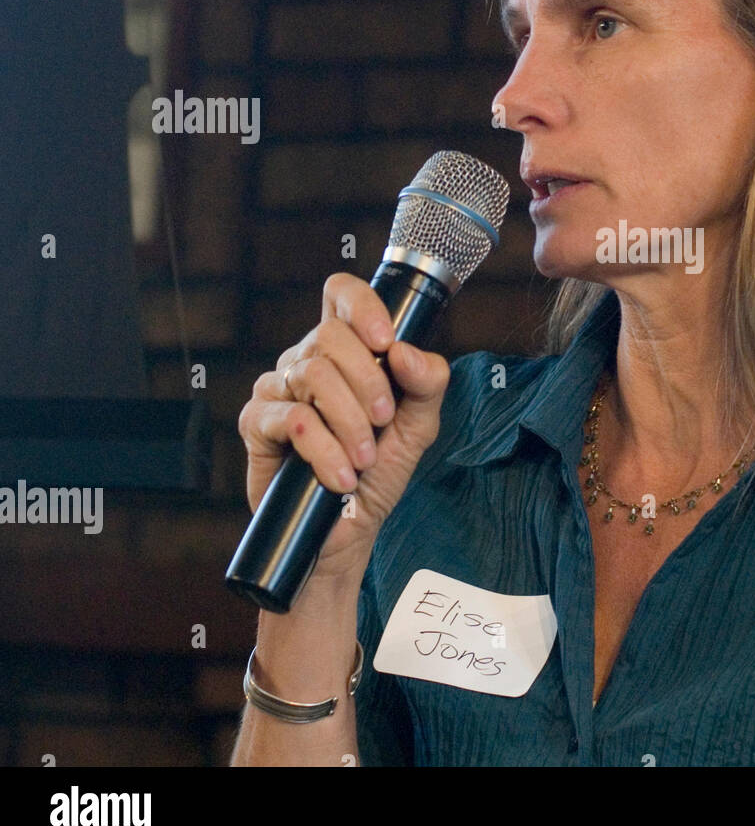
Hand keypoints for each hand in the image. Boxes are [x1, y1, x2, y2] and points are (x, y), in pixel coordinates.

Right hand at [237, 272, 450, 580]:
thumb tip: (407, 352)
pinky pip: (291, 419)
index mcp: (347, 350)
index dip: (362, 306)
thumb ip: (427, 383)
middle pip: (331, 337)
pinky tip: (340, 476)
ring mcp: (277, 389)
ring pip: (313, 376)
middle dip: (368, 381)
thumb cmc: (379, 471)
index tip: (387, 342)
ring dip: (349, 422)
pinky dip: (324, 450)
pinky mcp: (255, 424)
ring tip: (364, 458)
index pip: (341, 295)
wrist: (346, 530)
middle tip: (383, 421)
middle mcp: (307, 360)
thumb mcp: (419, 426)